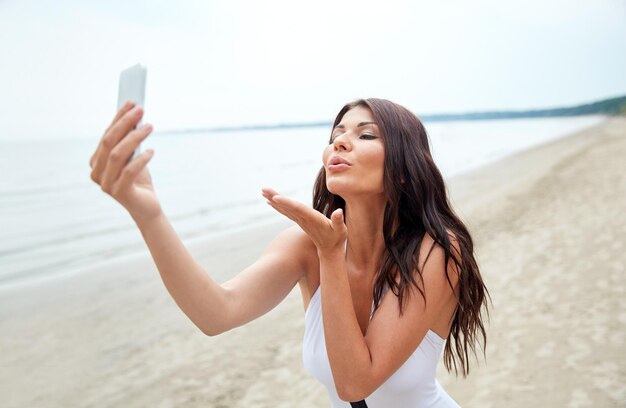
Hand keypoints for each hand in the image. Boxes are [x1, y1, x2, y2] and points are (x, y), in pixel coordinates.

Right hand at [89, 102, 161, 223]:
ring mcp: (106, 184)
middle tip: (141, 110)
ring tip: (150, 127)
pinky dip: (141, 159)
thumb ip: (129, 141)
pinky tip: (151, 151)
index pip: (106, 135)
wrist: (146, 206)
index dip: (118, 118)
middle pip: (109, 142)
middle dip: (125, 123)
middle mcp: (96, 172)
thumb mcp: (132, 157)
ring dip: (134, 137)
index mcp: (96, 161)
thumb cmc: (138, 179)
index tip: (131, 103)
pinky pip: (130, 171)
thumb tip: (134, 114)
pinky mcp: (120, 192)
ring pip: (117, 154)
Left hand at [262, 187, 346, 252]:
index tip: (274, 198)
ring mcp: (300, 220)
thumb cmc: (337, 238)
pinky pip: (286, 211)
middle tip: (263, 189)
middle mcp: (304, 219)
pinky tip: (270, 201)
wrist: (330, 250)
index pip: (297, 209)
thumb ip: (339, 221)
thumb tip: (338, 212)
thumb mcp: (341, 230)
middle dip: (275, 197)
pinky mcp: (300, 221)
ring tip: (263, 191)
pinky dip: (278, 205)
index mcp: (312, 219)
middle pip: (287, 207)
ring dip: (274, 199)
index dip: (286, 203)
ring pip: (285, 208)